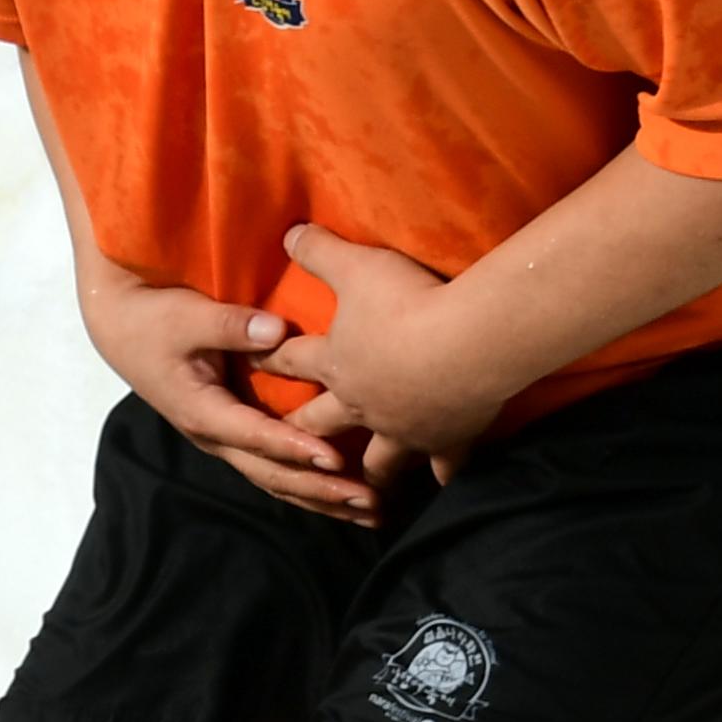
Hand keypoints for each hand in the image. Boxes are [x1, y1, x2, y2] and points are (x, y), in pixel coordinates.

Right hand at [82, 269, 378, 523]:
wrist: (122, 328)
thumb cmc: (154, 320)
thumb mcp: (187, 317)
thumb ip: (231, 325)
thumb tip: (276, 331)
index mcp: (201, 410)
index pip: (254, 435)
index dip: (294, 448)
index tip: (336, 458)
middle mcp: (214, 435)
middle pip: (271, 474)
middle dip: (321, 490)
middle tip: (368, 501)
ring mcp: (224, 439)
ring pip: (276, 481)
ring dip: (322, 498)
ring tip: (370, 513)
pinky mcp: (234, 435)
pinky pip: (274, 470)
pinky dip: (310, 486)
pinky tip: (343, 497)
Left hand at [253, 223, 504, 479]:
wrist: (467, 343)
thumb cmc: (407, 302)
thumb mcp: (357, 266)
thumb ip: (321, 250)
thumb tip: (289, 232)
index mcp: (336, 363)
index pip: (292, 360)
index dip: (271, 360)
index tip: (253, 367)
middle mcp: (361, 404)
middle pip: (322, 423)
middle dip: (303, 431)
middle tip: (290, 443)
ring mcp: (403, 427)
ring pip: (379, 458)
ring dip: (370, 472)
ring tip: (363, 488)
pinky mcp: (446, 438)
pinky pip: (444, 464)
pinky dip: (445, 474)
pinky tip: (445, 482)